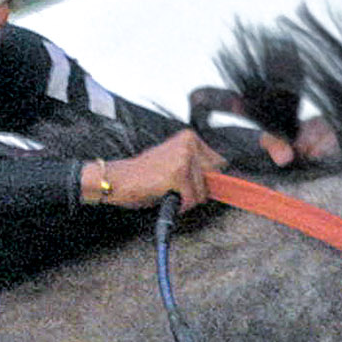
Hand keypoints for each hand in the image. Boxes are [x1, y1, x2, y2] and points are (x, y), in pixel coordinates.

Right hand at [80, 130, 223, 213]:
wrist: (119, 179)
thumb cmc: (144, 174)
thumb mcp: (174, 162)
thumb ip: (196, 167)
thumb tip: (222, 181)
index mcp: (189, 137)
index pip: (219, 161)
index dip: (212, 178)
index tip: (207, 185)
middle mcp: (189, 144)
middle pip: (213, 177)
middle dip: (199, 189)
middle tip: (179, 190)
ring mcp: (184, 158)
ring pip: (201, 190)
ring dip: (187, 198)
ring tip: (168, 190)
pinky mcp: (178, 174)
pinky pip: (190, 198)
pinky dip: (180, 204)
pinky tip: (165, 195)